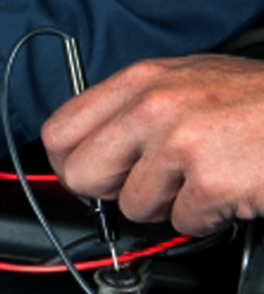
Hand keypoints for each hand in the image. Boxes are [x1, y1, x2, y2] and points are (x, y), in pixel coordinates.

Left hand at [42, 55, 263, 234]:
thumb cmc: (256, 100)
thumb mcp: (184, 81)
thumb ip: (132, 108)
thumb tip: (88, 145)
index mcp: (139, 81)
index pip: (59, 130)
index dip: (68, 162)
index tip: (88, 173)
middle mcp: (152, 107)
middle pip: (81, 175)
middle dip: (109, 190)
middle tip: (144, 182)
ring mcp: (180, 143)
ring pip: (132, 206)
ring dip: (167, 204)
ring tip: (200, 176)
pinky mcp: (210, 180)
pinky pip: (181, 222)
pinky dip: (204, 216)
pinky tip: (226, 188)